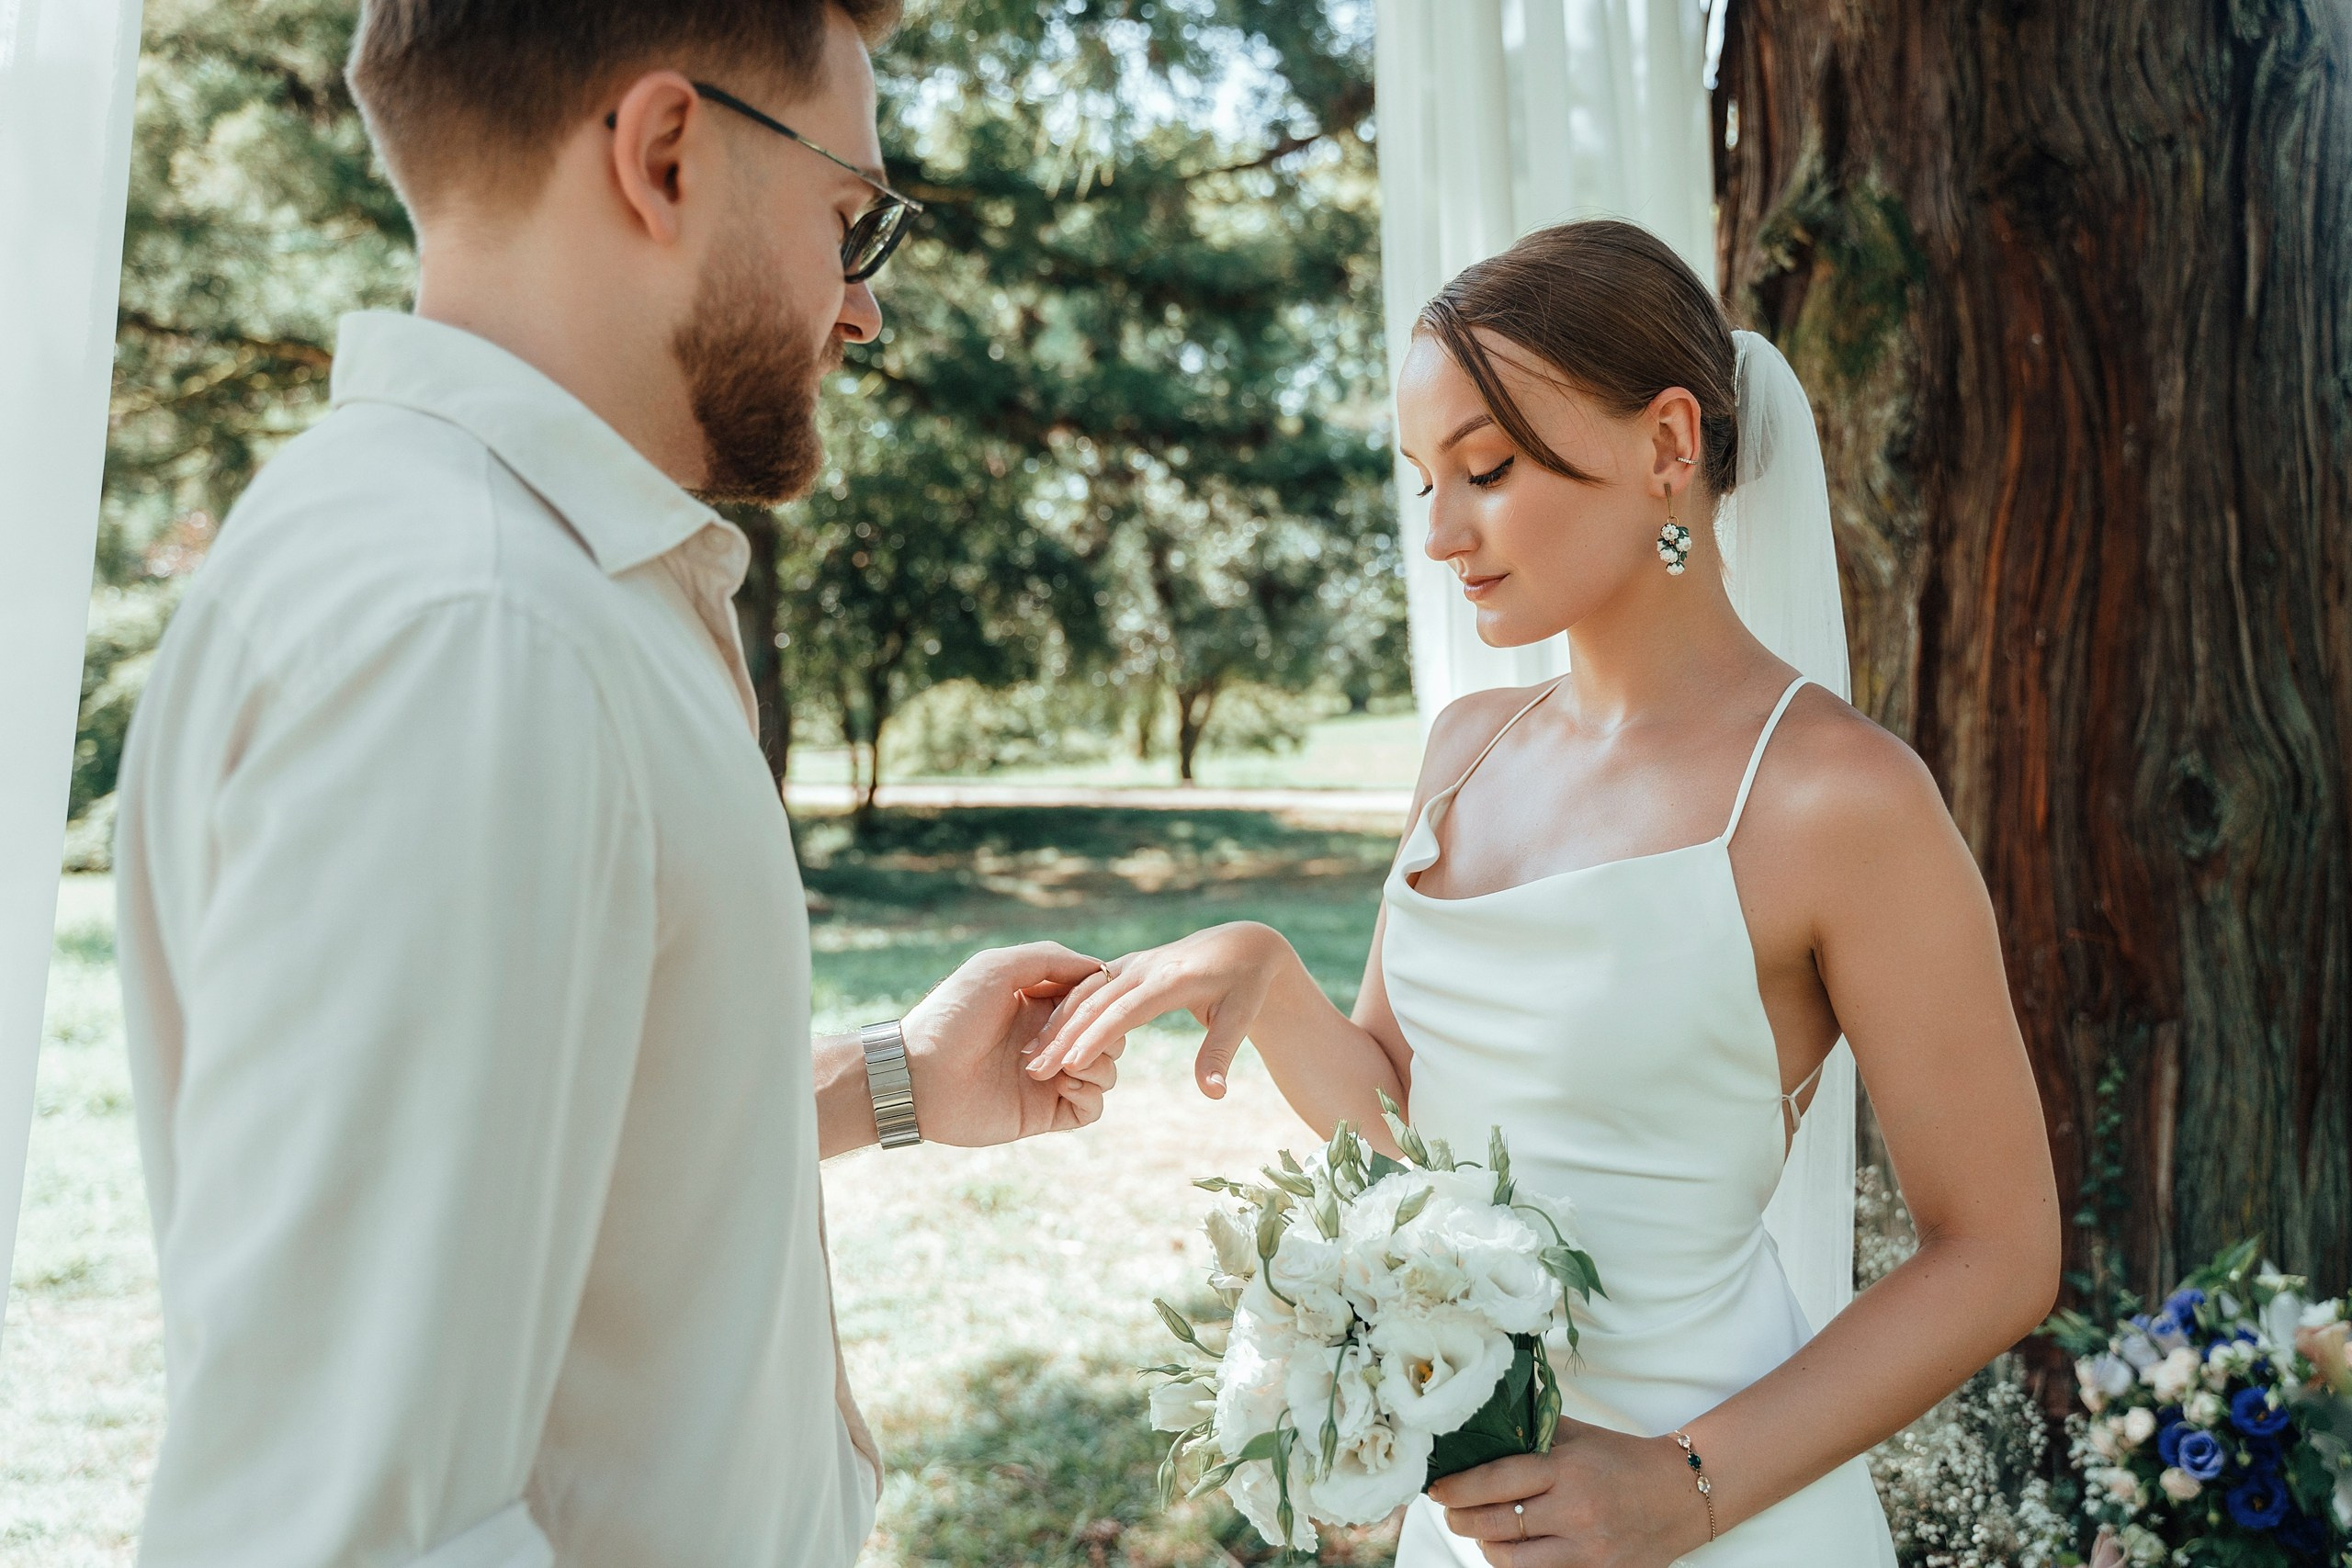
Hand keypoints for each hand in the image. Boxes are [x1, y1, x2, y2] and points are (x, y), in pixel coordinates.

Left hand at [902, 942, 1121, 1145]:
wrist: (920, 1076)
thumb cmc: (952, 1016)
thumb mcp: (997, 967)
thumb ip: (1050, 958)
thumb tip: (1098, 968)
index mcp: (1038, 1003)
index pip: (1092, 997)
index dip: (1098, 996)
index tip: (1087, 999)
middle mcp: (1048, 1039)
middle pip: (1106, 1032)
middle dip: (1099, 1031)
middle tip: (1066, 1037)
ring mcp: (1049, 1077)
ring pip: (1106, 1068)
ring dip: (1094, 1061)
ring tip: (1060, 1065)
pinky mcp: (1045, 1113)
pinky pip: (1093, 1106)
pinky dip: (1090, 1093)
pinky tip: (1062, 1083)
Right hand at [1023, 921, 1286, 1099]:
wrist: (1244, 945)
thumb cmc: (1246, 984)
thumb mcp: (1241, 1017)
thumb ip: (1220, 1053)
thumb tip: (1213, 1094)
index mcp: (1171, 979)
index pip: (1126, 1011)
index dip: (1096, 1037)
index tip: (1070, 1064)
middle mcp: (1146, 966)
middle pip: (1095, 1001)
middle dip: (1063, 1035)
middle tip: (1034, 1068)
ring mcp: (1133, 963)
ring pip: (1084, 992)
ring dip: (1056, 1022)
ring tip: (1030, 1055)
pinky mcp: (1126, 966)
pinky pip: (1088, 986)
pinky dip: (1063, 1008)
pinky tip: (1042, 1033)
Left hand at [1426, 1420, 1712, 1567]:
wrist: (1682, 1494)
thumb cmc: (1623, 1460)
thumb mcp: (1578, 1435)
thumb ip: (1533, 1432)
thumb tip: (1482, 1424)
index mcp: (1567, 1469)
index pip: (1496, 1480)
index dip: (1457, 1487)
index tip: (1436, 1488)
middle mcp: (1575, 1511)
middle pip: (1495, 1524)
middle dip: (1461, 1519)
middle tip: (1451, 1511)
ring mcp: (1587, 1549)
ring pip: (1511, 1560)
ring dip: (1485, 1546)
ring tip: (1480, 1530)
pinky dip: (1517, 1565)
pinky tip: (1511, 1550)